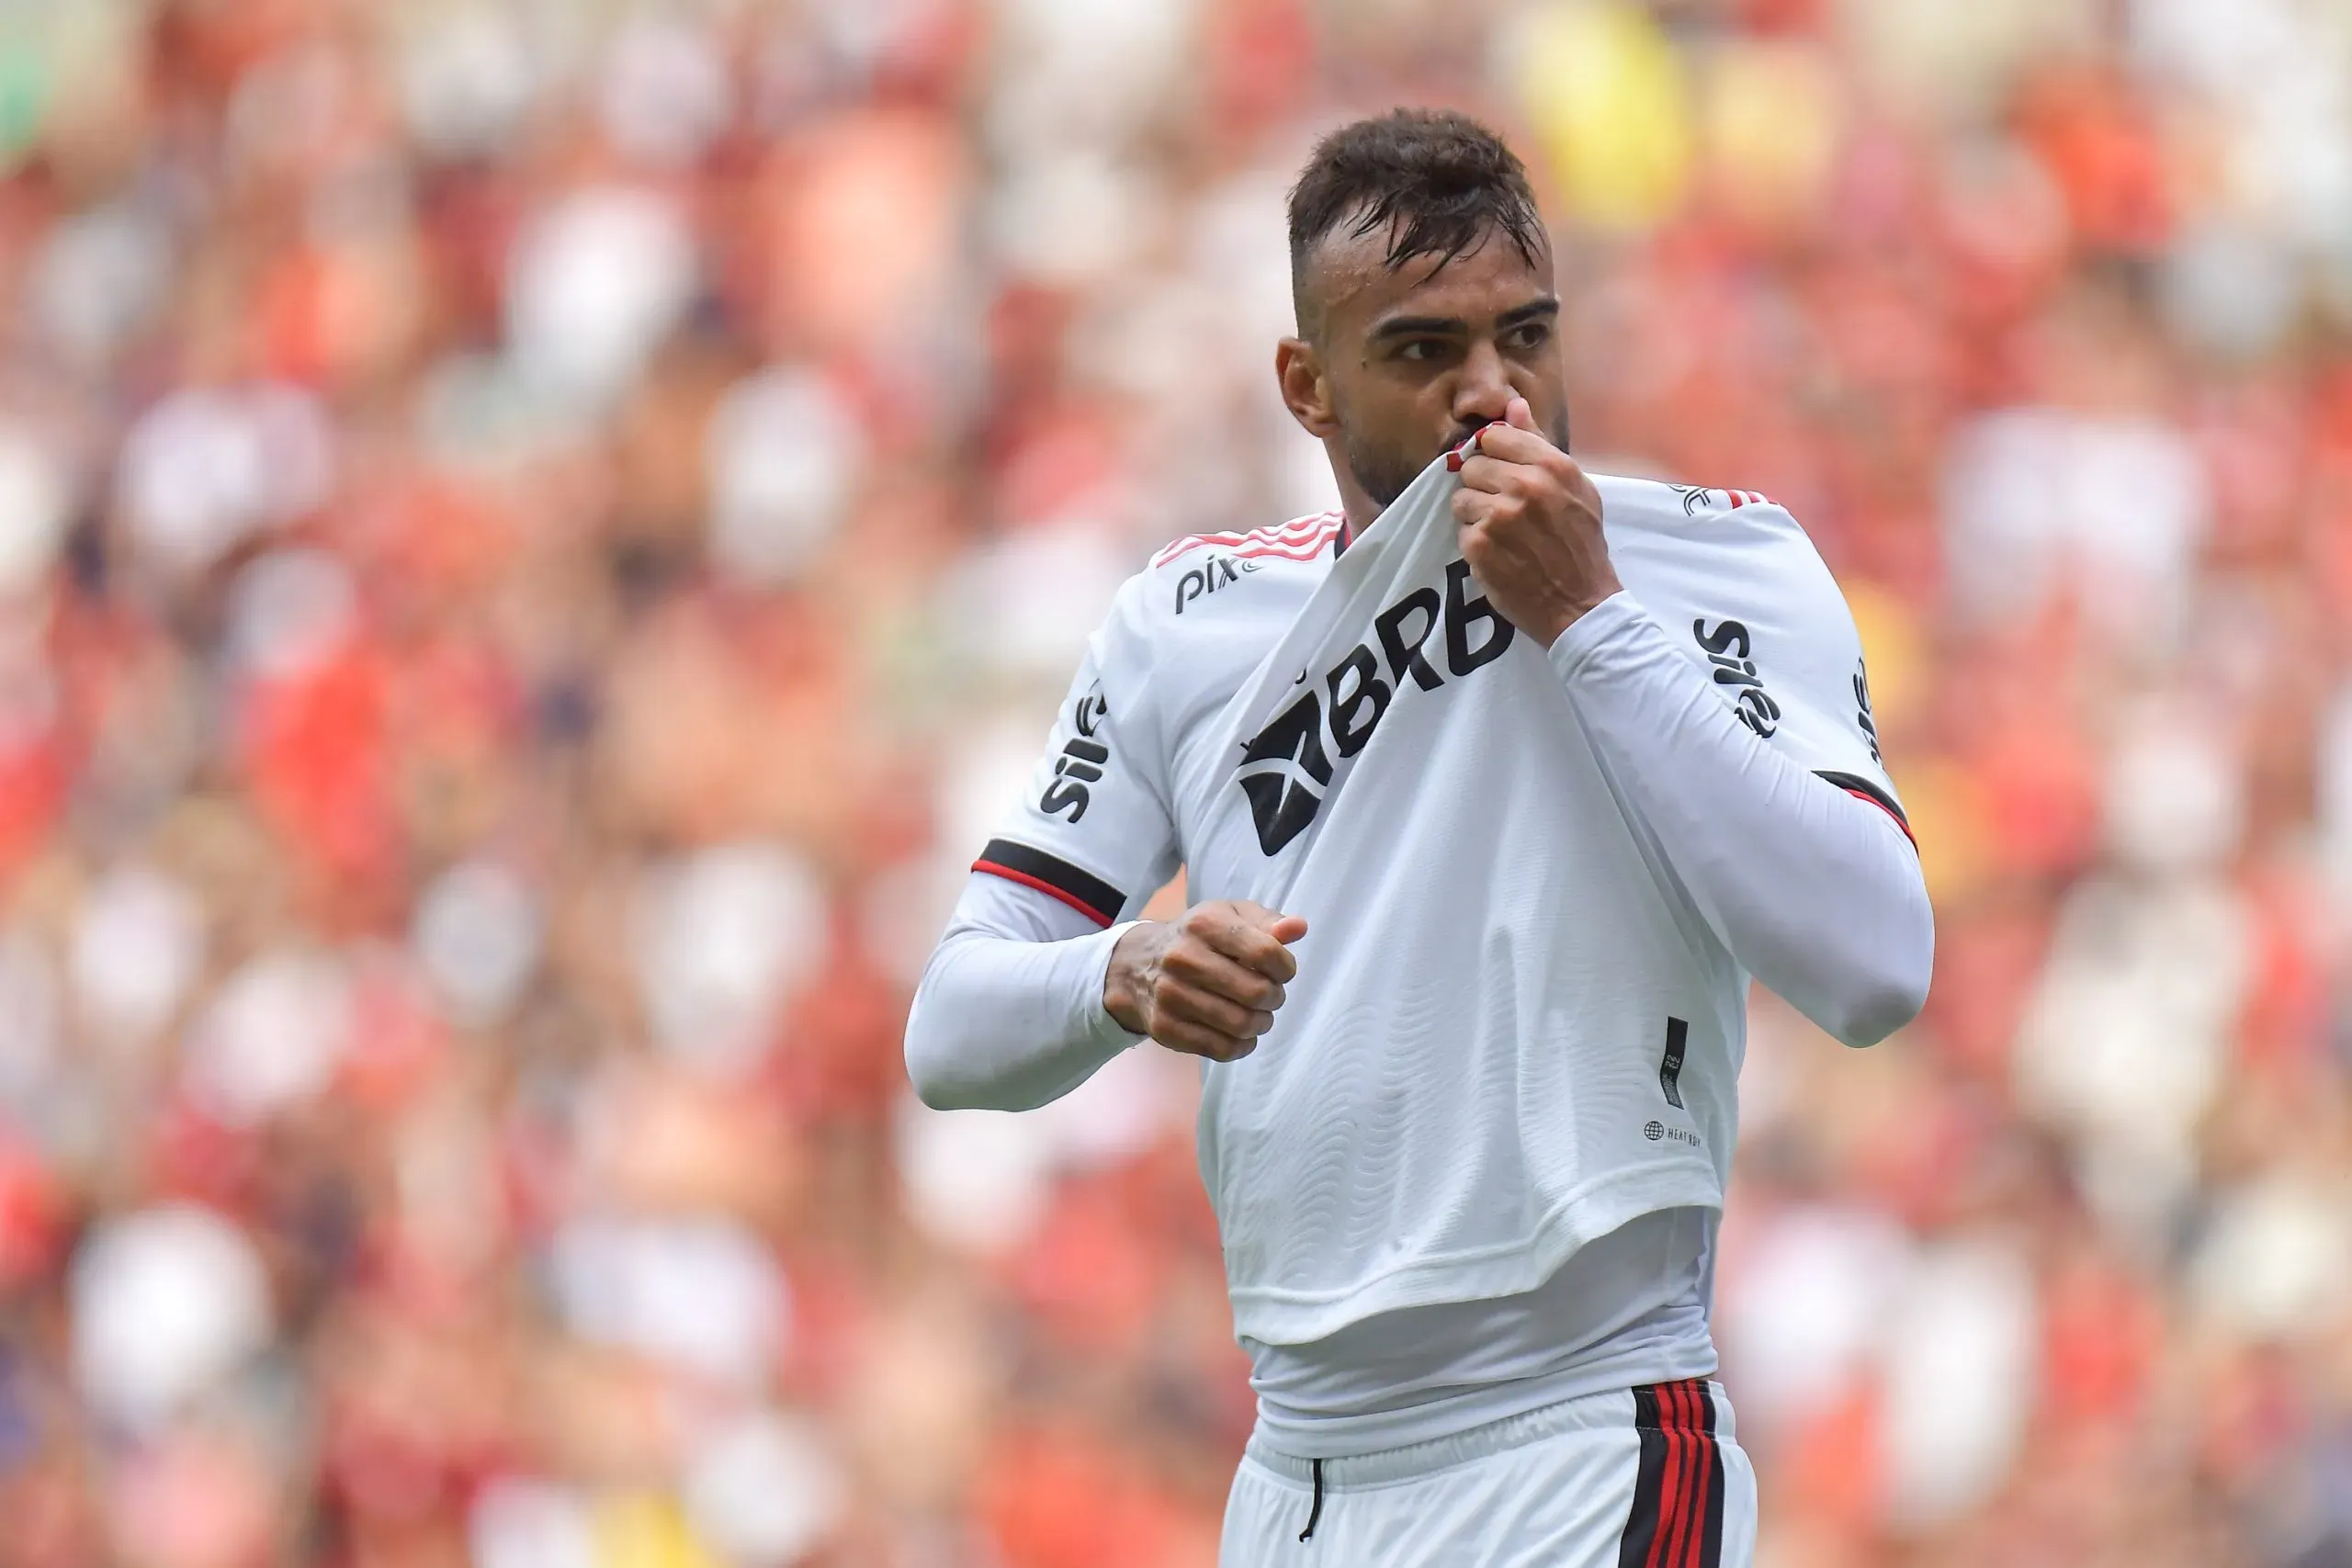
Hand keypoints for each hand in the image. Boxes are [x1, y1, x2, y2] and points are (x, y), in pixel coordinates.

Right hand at [1103, 901, 1307, 1061]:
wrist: (1138, 966)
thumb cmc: (1198, 939)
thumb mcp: (1231, 917)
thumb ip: (1268, 922)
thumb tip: (1298, 927)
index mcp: (1204, 924)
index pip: (1266, 952)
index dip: (1285, 967)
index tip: (1282, 970)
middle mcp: (1183, 957)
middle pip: (1256, 992)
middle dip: (1275, 997)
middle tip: (1270, 996)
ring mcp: (1171, 995)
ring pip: (1241, 1024)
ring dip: (1261, 1023)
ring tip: (1258, 1015)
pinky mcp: (1166, 1028)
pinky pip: (1222, 1049)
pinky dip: (1241, 1045)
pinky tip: (1241, 1034)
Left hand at [1449, 397, 1619, 646]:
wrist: (1581, 604)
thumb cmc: (1580, 544)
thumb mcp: (1575, 487)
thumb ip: (1539, 444)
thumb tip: (1513, 405)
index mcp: (1552, 466)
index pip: (1495, 437)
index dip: (1494, 456)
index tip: (1504, 475)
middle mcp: (1525, 485)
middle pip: (1472, 465)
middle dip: (1483, 486)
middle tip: (1504, 509)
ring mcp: (1499, 515)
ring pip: (1460, 497)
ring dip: (1474, 514)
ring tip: (1501, 533)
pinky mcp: (1478, 545)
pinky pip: (1460, 529)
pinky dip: (1474, 542)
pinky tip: (1498, 553)